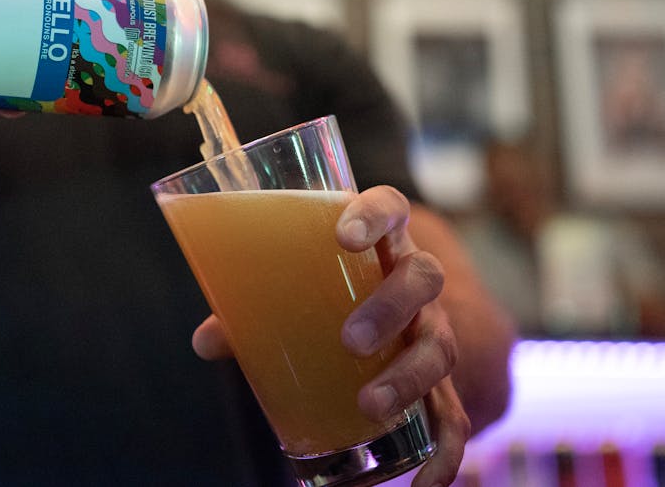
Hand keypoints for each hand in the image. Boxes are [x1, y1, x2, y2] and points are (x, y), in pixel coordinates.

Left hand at [191, 185, 470, 486]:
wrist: (402, 311)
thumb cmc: (331, 284)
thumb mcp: (297, 282)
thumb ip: (253, 302)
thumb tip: (208, 340)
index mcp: (381, 239)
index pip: (389, 206)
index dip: (373, 216)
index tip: (344, 236)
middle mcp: (415, 279)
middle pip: (421, 279)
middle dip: (390, 308)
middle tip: (350, 339)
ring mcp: (434, 329)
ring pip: (439, 346)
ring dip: (408, 378)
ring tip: (372, 406)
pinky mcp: (443, 382)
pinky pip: (456, 418)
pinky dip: (445, 457)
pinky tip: (424, 486)